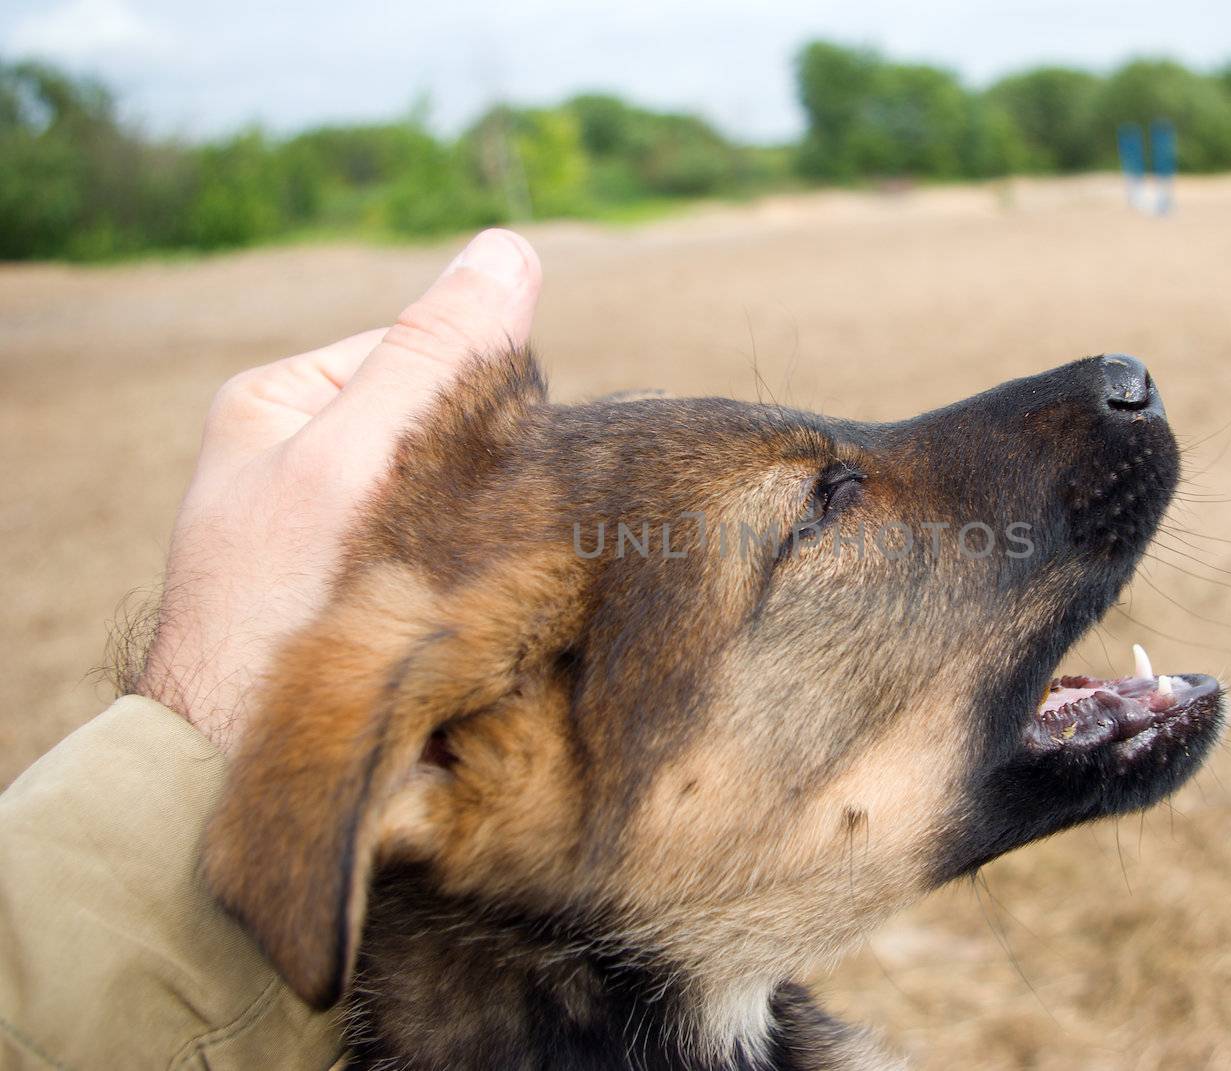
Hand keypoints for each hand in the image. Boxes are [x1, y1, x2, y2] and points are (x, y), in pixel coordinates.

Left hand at [136, 229, 542, 752]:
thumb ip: (431, 359)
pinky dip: (478, 588)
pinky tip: (472, 627)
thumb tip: (510, 248)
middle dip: (481, 479)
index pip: (426, 355)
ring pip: (464, 499)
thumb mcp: (354, 462)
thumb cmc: (277, 614)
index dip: (476, 405)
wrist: (235, 779)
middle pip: (450, 428)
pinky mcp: (371, 594)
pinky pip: (457, 561)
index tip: (468, 478)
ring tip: (463, 596)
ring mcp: (340, 531)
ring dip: (485, 542)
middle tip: (462, 547)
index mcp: (284, 403)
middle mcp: (309, 459)